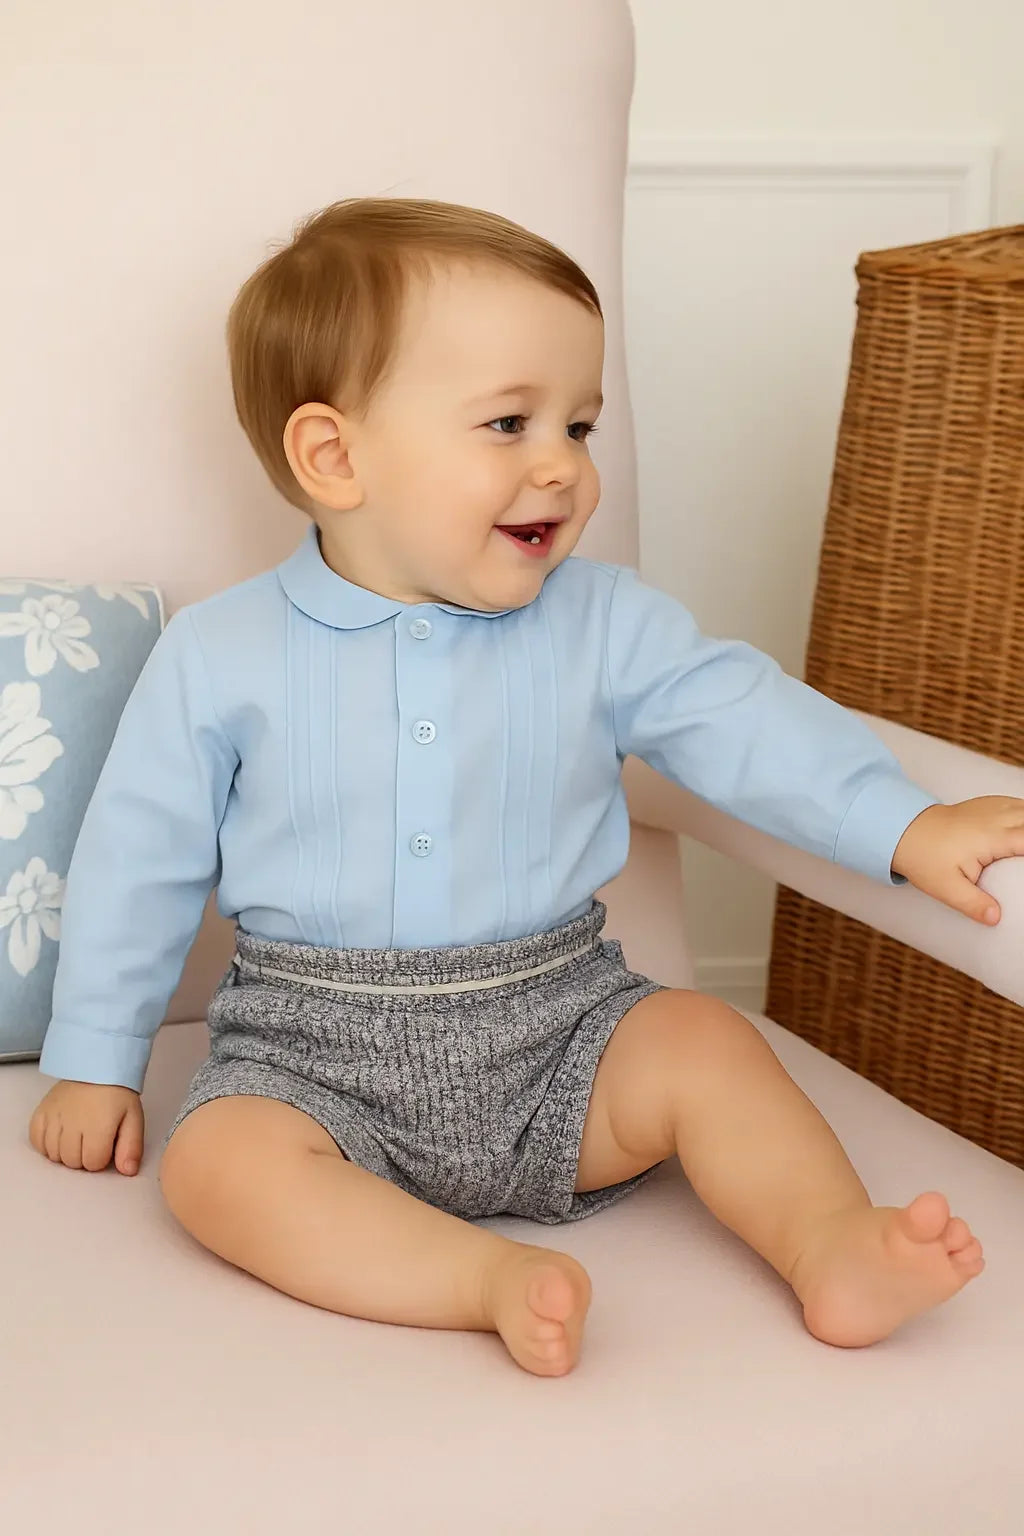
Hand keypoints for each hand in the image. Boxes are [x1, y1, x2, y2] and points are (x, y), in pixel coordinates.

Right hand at [29, 1080, 144, 1174]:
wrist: (95, 1066)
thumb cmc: (116, 1094)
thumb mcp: (133, 1118)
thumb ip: (132, 1147)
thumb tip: (127, 1171)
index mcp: (98, 1127)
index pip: (93, 1164)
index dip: (102, 1157)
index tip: (106, 1143)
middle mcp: (72, 1124)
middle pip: (72, 1162)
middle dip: (84, 1156)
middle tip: (92, 1138)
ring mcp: (53, 1118)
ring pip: (54, 1155)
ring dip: (66, 1152)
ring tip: (77, 1136)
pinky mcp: (41, 1113)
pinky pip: (36, 1141)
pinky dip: (46, 1144)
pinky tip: (59, 1136)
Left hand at [892, 796, 1023, 923]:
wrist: (904, 830)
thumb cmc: (925, 858)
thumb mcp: (946, 888)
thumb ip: (973, 904)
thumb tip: (996, 919)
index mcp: (992, 838)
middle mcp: (998, 817)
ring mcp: (994, 807)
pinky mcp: (990, 804)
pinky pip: (1019, 805)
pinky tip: (1023, 828)